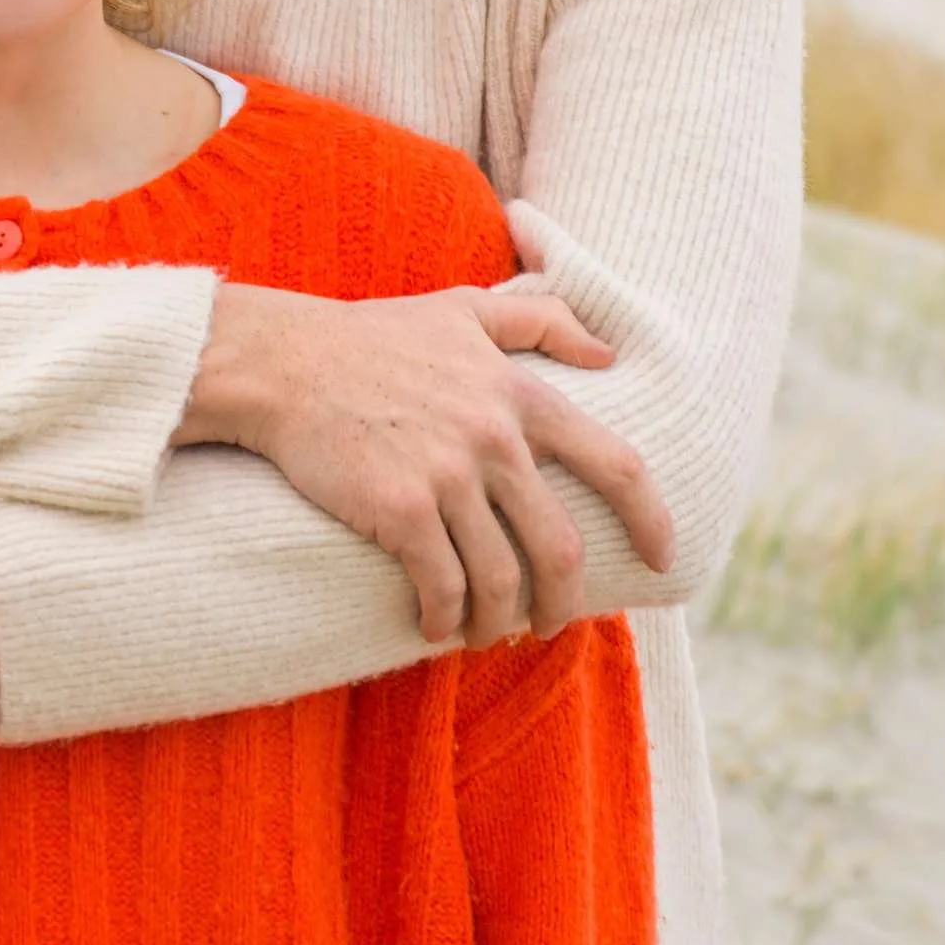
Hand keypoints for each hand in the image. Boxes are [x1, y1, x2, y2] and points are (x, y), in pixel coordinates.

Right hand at [178, 284, 672, 649]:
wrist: (281, 361)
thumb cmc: (368, 335)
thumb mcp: (461, 309)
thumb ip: (540, 318)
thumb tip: (607, 351)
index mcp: (519, 395)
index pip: (617, 464)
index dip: (650, 519)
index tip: (663, 558)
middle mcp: (496, 439)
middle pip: (561, 548)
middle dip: (562, 602)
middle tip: (548, 623)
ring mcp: (449, 476)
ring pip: (501, 580)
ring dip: (499, 622)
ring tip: (485, 634)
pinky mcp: (401, 509)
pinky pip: (443, 587)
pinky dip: (444, 618)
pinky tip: (434, 626)